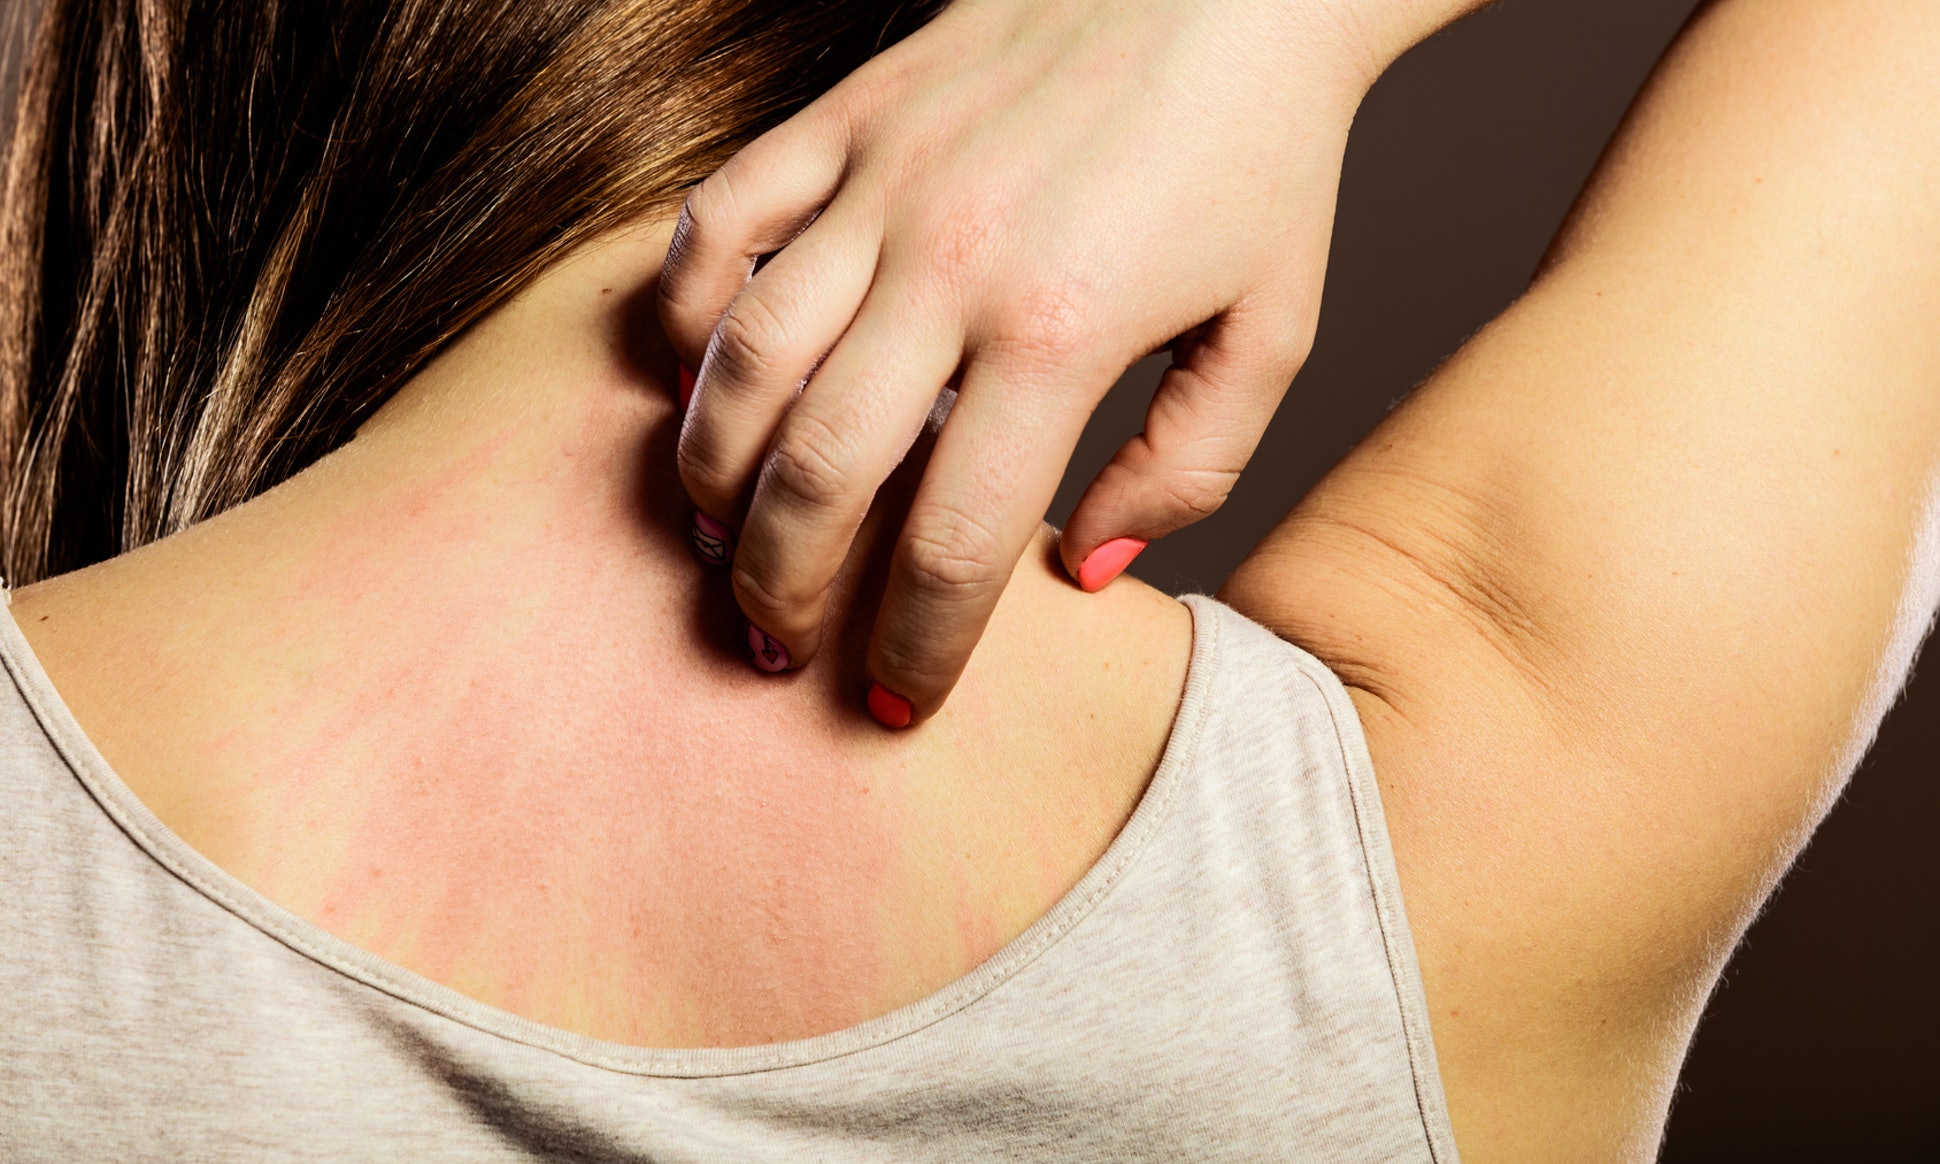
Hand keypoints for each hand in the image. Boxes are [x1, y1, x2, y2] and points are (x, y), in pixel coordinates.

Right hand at [659, 0, 1456, 725]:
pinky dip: (682, 310)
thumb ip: (1188, 470)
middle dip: (780, 589)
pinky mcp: (845, 116)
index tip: (896, 704)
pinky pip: (716, 222)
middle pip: (815, 473)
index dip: (914, 650)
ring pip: (740, 358)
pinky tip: (694, 375)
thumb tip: (1081, 574)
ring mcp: (881, 180)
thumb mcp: (1272, 332)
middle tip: (775, 645)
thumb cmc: (1260, 161)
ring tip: (718, 538)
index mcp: (1063, 330)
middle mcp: (951, 261)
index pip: (952, 544)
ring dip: (711, 474)